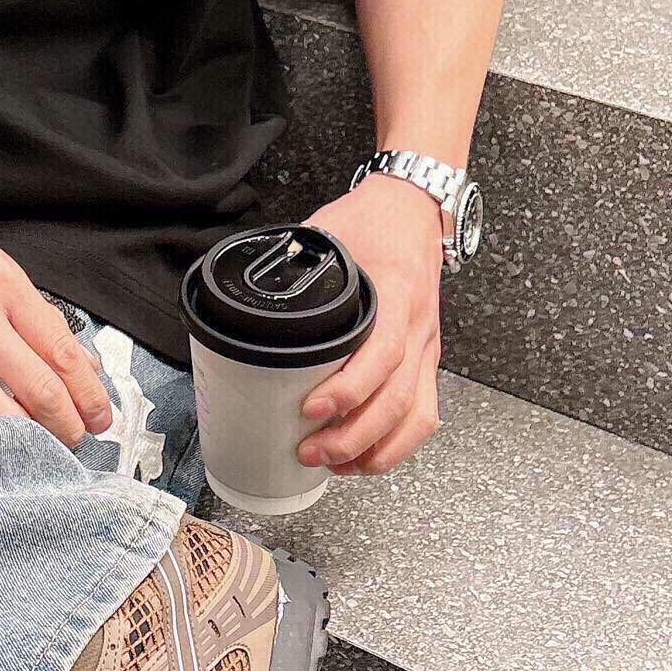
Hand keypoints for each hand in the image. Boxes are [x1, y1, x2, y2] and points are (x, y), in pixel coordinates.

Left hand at [295, 175, 444, 475]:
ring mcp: (426, 347)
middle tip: (309, 450)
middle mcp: (417, 328)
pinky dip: (397, 444)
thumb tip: (244, 296)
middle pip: (398, 400)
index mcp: (395, 294)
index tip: (311, 408)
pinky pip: (423, 412)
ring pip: (416, 416)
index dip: (348, 389)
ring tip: (333, 464)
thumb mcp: (326, 234)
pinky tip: (365, 458)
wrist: (414, 206)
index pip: (382, 354)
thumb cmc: (372, 219)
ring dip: (376, 450)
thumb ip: (292, 265)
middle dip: (353, 436)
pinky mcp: (426, 359)